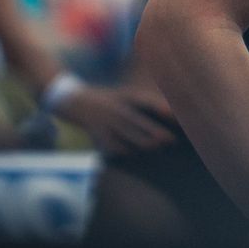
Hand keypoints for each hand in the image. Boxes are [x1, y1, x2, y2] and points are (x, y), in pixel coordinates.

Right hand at [57, 86, 175, 154]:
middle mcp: (116, 108)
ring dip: (144, 142)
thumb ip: (144, 102)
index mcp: (125, 96)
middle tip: (171, 139)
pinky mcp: (97, 133)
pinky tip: (133, 152)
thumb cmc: (108, 99)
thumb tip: (169, 112)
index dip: (159, 106)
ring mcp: (106, 121)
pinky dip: (124, 150)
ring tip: (156, 146)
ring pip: (127, 135)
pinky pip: (113, 145)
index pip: (145, 100)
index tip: (173, 114)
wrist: (75, 101)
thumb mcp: (125, 95)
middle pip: (138, 121)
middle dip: (155, 131)